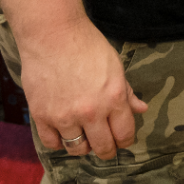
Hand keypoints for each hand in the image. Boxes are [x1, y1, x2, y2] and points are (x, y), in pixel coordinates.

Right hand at [17, 20, 148, 159]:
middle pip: (102, 148)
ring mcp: (64, 116)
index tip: (122, 140)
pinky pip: (52, 143)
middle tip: (105, 144)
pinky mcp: (42, 116)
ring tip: (84, 136)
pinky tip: (63, 132)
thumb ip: (127, 92)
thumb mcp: (115, 65)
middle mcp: (90, 112)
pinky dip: (59, 142)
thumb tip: (141, 109)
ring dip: (83, 146)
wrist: (52, 34)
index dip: (125, 141)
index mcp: (113, 98)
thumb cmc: (87, 45)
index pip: (124, 134)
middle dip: (107, 149)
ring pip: (77, 149)